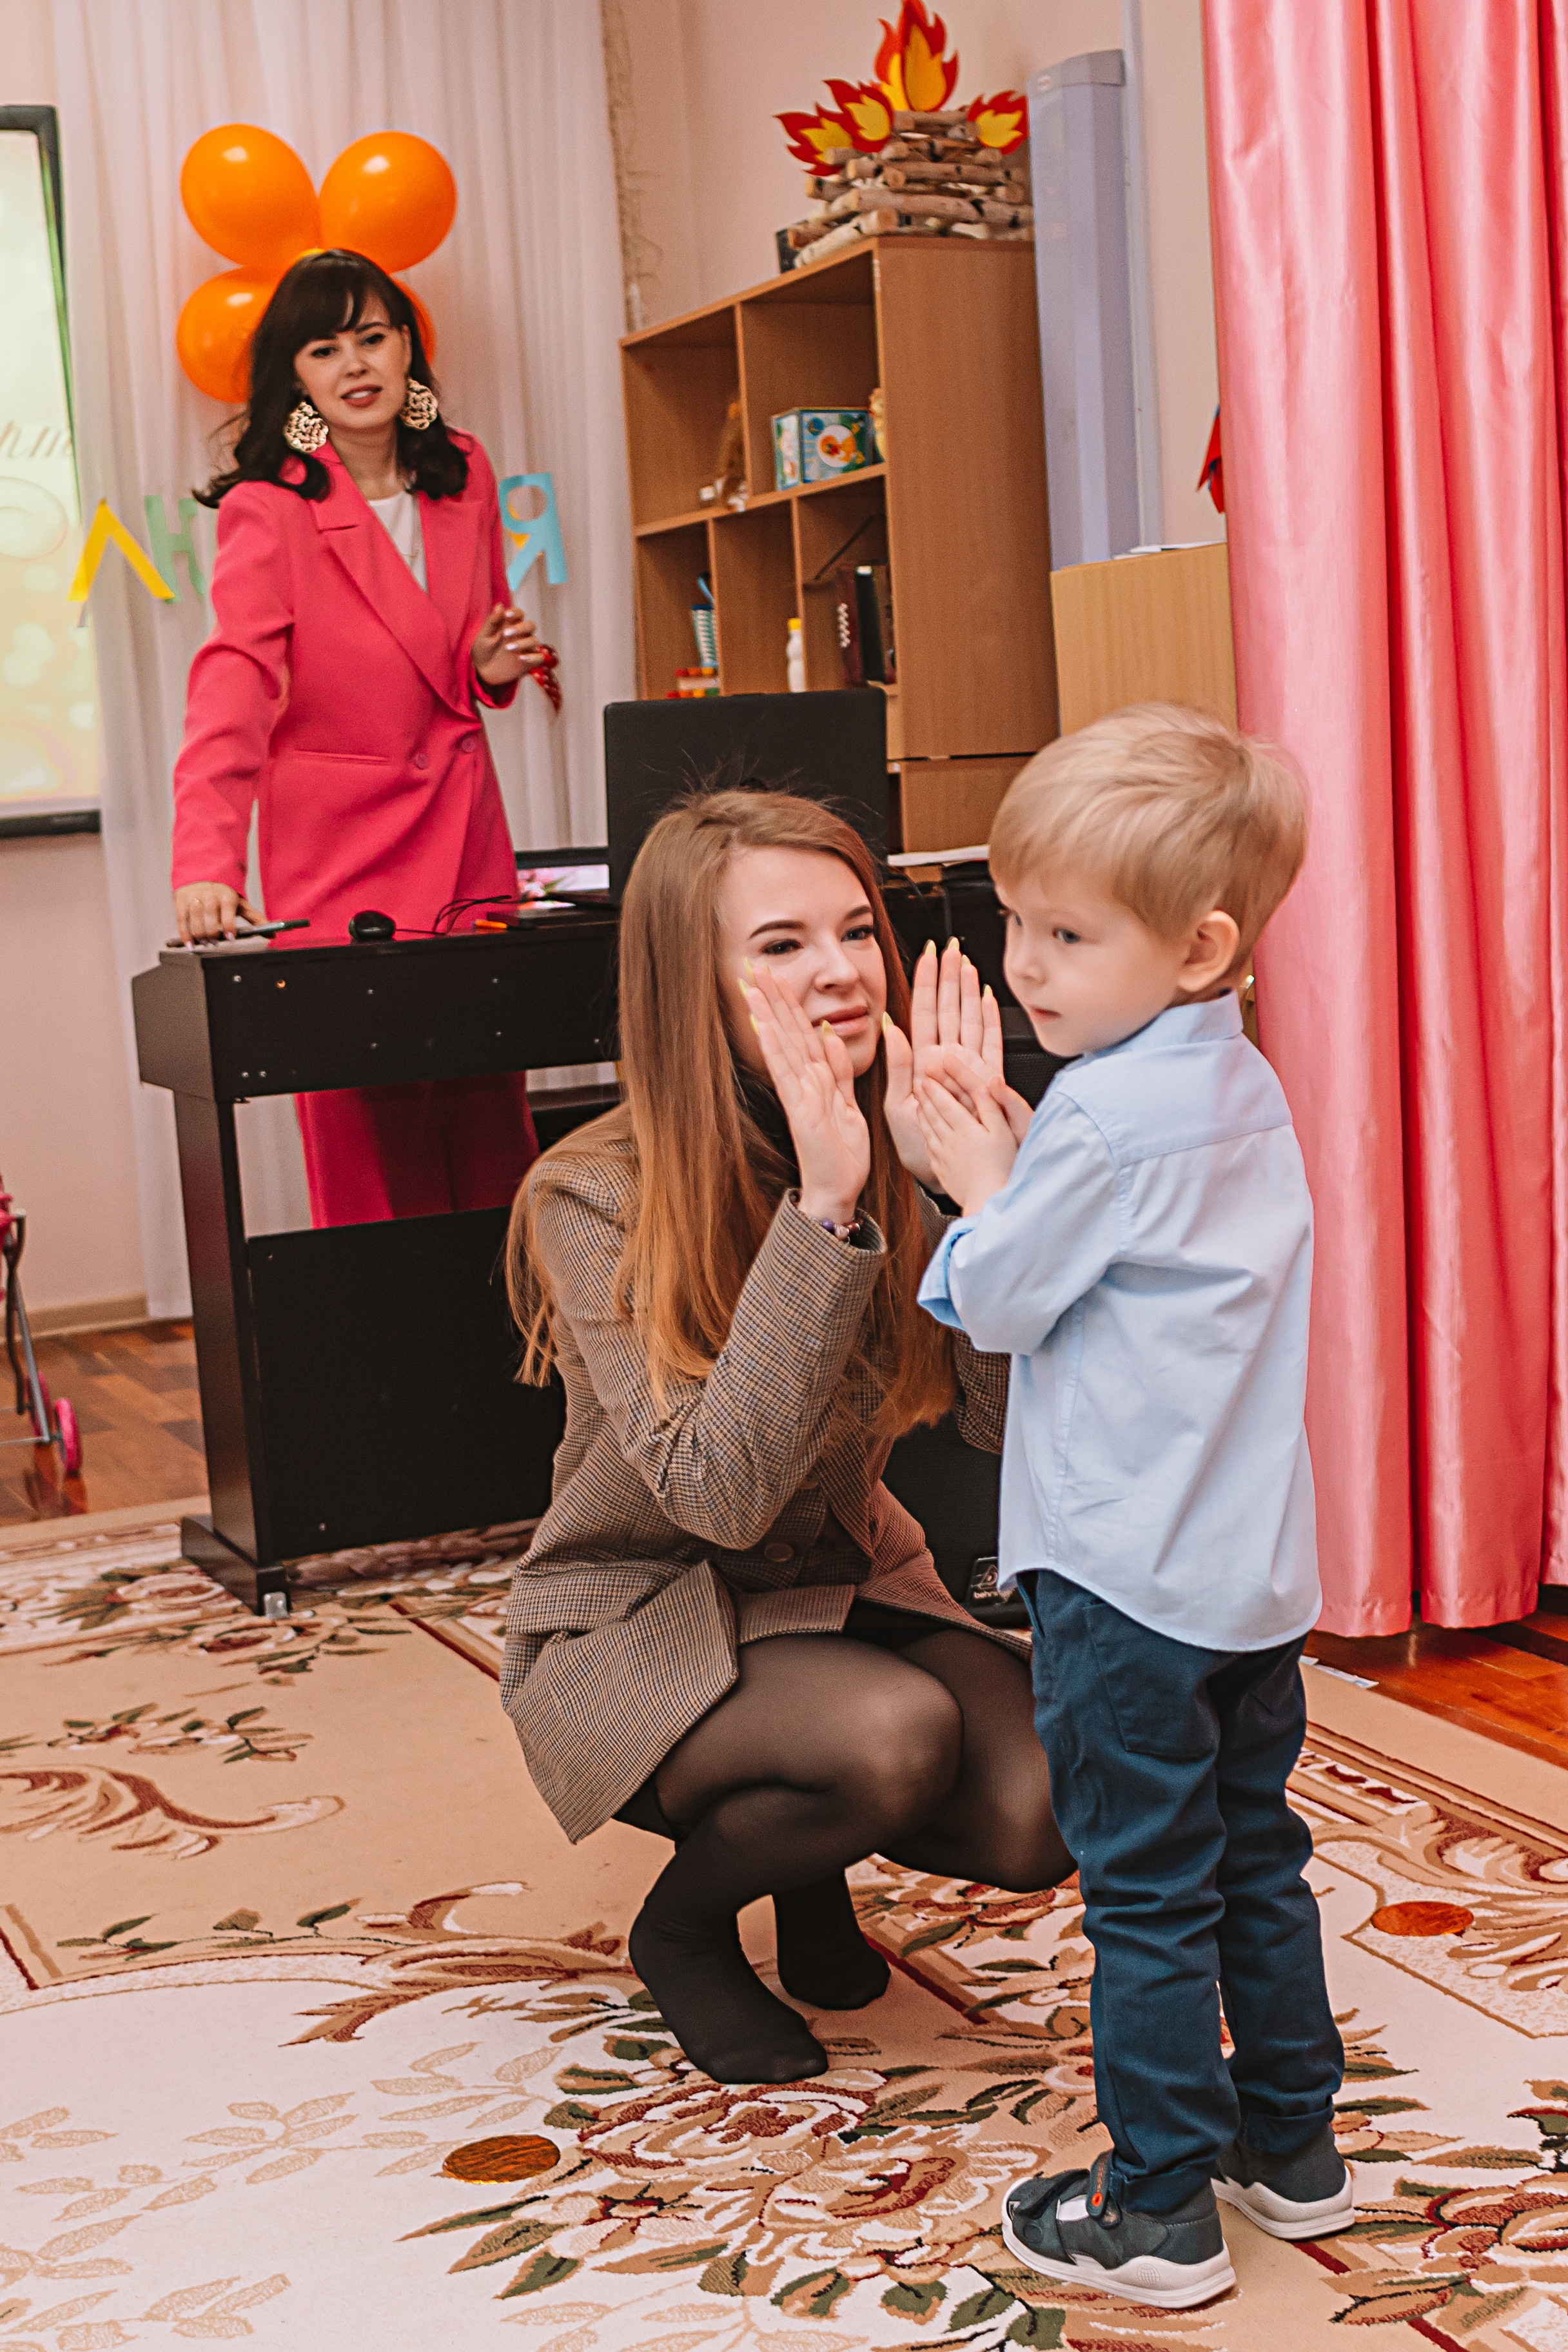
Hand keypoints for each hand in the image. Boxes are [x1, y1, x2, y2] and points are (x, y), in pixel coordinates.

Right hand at [175, 882, 263, 942]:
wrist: (202, 876)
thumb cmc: (223, 895)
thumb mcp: (240, 904)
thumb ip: (255, 918)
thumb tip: (272, 934)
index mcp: (227, 894)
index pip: (227, 910)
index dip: (228, 925)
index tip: (230, 938)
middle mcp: (210, 893)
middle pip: (209, 914)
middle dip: (212, 931)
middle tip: (214, 943)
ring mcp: (194, 895)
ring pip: (195, 917)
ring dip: (199, 933)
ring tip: (204, 943)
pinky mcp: (181, 899)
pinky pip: (181, 918)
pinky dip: (185, 933)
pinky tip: (190, 944)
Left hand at [473, 603, 539, 685]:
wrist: (481, 672)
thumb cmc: (482, 651)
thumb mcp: (483, 636)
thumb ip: (492, 622)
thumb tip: (500, 605)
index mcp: (510, 625)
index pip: (519, 614)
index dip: (515, 612)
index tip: (506, 615)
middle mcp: (520, 635)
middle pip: (530, 626)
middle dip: (521, 628)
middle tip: (505, 634)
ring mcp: (525, 649)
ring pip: (534, 641)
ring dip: (523, 643)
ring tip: (508, 648)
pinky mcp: (529, 663)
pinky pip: (539, 658)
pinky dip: (533, 657)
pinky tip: (521, 658)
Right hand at [741, 958, 869, 1226]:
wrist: (839, 1190)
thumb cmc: (843, 1154)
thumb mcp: (848, 1106)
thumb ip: (839, 1072)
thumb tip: (830, 1035)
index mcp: (819, 1080)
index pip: (803, 1033)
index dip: (791, 1004)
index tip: (778, 976)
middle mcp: (805, 1082)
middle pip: (788, 1032)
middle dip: (773, 999)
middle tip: (755, 967)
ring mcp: (799, 1094)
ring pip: (783, 1046)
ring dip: (767, 1015)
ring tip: (752, 986)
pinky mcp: (800, 1108)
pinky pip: (786, 1073)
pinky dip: (774, 1048)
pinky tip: (761, 1025)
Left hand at [883, 937, 1032, 1181]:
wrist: (943, 1177)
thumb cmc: (917, 1149)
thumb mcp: (896, 1108)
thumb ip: (897, 1065)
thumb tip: (890, 1026)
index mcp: (922, 1064)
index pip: (924, 1013)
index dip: (926, 982)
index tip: (928, 954)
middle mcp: (945, 1063)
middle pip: (949, 1010)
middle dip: (950, 976)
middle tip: (952, 945)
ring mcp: (967, 1071)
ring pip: (970, 1022)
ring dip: (969, 992)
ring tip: (968, 964)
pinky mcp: (986, 1085)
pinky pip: (990, 1048)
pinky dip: (992, 1023)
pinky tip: (989, 1000)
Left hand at [913, 1075, 1019, 1214]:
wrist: (987, 1199)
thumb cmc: (1001, 1166)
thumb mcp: (1002, 1134)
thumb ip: (991, 1108)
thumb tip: (985, 1084)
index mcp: (966, 1129)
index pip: (946, 1104)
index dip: (936, 1089)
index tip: (928, 1078)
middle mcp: (950, 1141)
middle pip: (934, 1115)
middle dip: (926, 1098)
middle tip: (919, 1084)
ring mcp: (943, 1157)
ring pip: (929, 1131)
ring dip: (923, 1115)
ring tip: (919, 1104)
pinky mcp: (942, 1171)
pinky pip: (929, 1149)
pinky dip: (925, 1136)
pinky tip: (925, 1133)